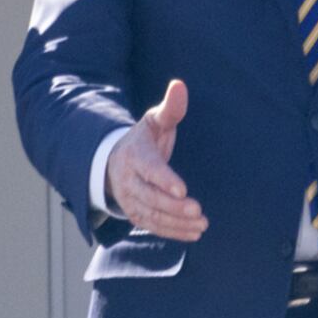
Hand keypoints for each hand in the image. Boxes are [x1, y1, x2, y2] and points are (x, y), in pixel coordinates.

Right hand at [105, 79, 207, 240]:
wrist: (115, 162)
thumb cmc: (143, 139)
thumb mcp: (154, 120)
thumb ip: (170, 108)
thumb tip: (180, 85)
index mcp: (134, 156)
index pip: (149, 170)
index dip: (165, 180)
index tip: (183, 190)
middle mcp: (128, 181)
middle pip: (149, 197)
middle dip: (173, 207)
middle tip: (197, 210)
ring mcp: (130, 201)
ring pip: (152, 216)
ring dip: (177, 223)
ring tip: (202, 224)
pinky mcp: (136, 215)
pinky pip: (153, 227)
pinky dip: (173, 232)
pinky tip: (194, 232)